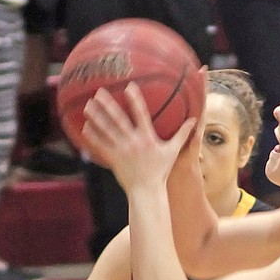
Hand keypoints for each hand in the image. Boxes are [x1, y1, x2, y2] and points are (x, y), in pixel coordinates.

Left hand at [81, 83, 197, 191]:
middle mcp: (133, 142)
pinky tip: (84, 127)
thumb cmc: (160, 171)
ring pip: (107, 131)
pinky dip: (93, 137)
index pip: (141, 115)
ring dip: (96, 117)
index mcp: (147, 138)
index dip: (134, 100)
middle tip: (99, 91)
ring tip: (87, 105)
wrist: (147, 191)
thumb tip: (194, 120)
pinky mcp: (114, 160)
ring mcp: (122, 151)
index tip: (128, 87)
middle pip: (118, 120)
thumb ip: (182, 134)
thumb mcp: (172, 151)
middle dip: (108, 105)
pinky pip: (101, 146)